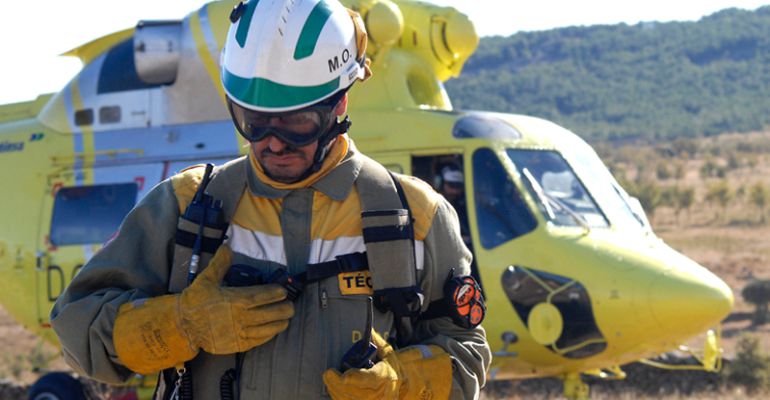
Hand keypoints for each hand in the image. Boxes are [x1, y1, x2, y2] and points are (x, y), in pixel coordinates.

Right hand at [114, 246, 293, 373]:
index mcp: (235, 300)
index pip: (262, 296)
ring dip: (279, 323)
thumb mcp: (206, 279)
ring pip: (267, 328)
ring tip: (286, 319)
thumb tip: (227, 247)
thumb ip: (220, 263)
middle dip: (284, 309)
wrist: (184, 325)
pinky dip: (268, 335)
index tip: (283, 291)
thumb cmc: (196, 301)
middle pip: (270, 314)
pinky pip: (258, 340)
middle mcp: (240, 317)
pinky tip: (273, 330)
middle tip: (290, 305)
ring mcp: (239, 333)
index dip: (275, 293)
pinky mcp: (237, 345)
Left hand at [322, 330, 452, 399]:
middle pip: (354, 391)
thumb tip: (368, 329)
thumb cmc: (391, 368)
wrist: (402, 388)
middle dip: (337, 384)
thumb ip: (376, 342)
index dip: (355, 378)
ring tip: (329, 379)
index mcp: (385, 377)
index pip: (369, 379)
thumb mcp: (388, 353)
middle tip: (328, 374)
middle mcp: (379, 394)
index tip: (344, 375)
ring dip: (335, 390)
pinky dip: (338, 396)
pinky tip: (333, 389)